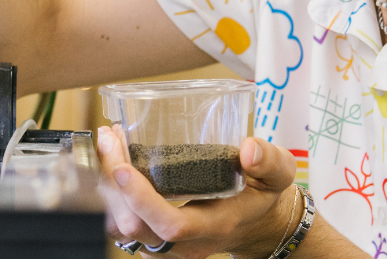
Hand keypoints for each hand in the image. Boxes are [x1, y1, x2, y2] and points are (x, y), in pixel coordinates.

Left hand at [97, 126, 298, 257]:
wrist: (258, 225)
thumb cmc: (263, 195)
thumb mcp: (279, 174)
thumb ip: (269, 160)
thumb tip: (249, 149)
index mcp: (214, 226)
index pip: (170, 226)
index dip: (142, 201)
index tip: (123, 167)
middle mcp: (186, 243)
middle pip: (135, 227)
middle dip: (113, 184)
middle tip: (108, 139)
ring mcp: (167, 246)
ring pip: (122, 227)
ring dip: (107, 187)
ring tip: (108, 143)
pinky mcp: (154, 237)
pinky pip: (122, 222)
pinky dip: (111, 193)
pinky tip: (113, 158)